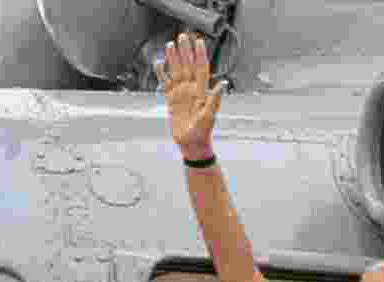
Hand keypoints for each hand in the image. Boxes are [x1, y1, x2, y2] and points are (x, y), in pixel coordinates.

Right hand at [156, 32, 225, 158]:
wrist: (192, 144)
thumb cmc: (202, 132)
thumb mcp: (209, 117)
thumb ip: (215, 100)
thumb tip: (224, 84)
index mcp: (201, 91)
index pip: (200, 68)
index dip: (199, 55)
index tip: (199, 41)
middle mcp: (191, 89)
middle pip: (187, 66)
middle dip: (185, 51)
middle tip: (182, 36)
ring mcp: (181, 93)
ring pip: (176, 71)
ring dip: (174, 58)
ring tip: (171, 44)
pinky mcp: (172, 99)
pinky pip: (166, 83)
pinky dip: (162, 73)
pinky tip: (159, 63)